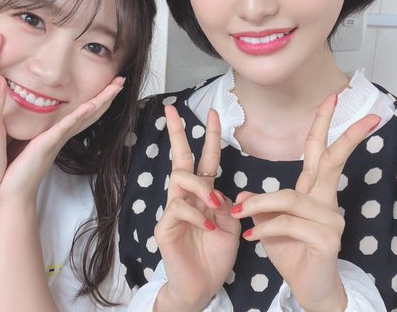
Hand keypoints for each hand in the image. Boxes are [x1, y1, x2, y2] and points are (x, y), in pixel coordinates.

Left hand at [0, 76, 124, 203]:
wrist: (12, 192)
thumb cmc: (17, 168)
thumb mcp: (27, 140)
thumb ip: (35, 127)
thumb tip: (31, 111)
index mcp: (58, 133)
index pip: (82, 112)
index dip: (97, 98)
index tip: (109, 83)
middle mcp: (62, 135)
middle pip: (91, 112)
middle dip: (107, 96)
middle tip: (122, 80)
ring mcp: (57, 139)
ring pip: (85, 116)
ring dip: (101, 101)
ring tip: (115, 87)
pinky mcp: (47, 144)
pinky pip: (65, 127)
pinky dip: (79, 115)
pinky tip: (90, 105)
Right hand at [153, 106, 239, 311]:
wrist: (202, 287)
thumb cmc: (215, 256)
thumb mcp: (232, 227)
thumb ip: (230, 205)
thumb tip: (224, 190)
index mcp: (204, 195)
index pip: (206, 159)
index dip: (210, 136)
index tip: (213, 113)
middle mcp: (186, 197)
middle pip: (180, 158)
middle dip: (177, 132)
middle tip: (171, 110)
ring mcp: (173, 210)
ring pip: (180, 178)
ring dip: (201, 187)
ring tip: (215, 205)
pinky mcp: (165, 226)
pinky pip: (178, 207)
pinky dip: (197, 214)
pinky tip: (208, 228)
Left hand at [230, 94, 379, 311]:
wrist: (309, 291)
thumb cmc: (292, 255)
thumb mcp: (269, 227)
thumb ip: (261, 207)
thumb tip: (244, 196)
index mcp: (315, 192)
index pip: (320, 152)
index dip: (324, 125)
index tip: (332, 97)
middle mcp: (328, 201)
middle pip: (331, 159)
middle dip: (338, 130)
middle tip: (339, 98)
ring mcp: (331, 219)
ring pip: (289, 198)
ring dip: (260, 206)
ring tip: (240, 218)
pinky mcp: (326, 239)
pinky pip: (286, 224)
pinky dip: (264, 228)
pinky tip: (252, 237)